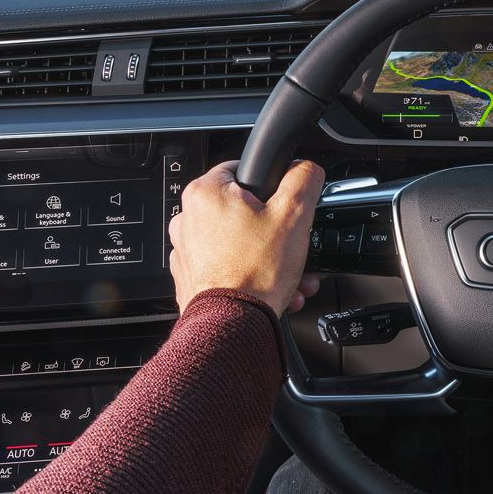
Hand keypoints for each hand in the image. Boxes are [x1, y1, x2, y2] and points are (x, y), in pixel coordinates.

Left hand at [167, 159, 324, 317]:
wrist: (233, 325)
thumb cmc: (253, 274)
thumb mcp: (293, 215)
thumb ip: (302, 180)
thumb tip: (305, 168)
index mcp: (206, 193)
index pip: (242, 169)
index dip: (271, 186)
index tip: (284, 205)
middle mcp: (188, 219)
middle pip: (243, 211)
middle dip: (276, 231)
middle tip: (293, 246)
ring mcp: (186, 250)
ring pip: (238, 242)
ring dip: (268, 256)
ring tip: (290, 275)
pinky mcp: (191, 276)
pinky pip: (227, 266)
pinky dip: (250, 273)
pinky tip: (272, 287)